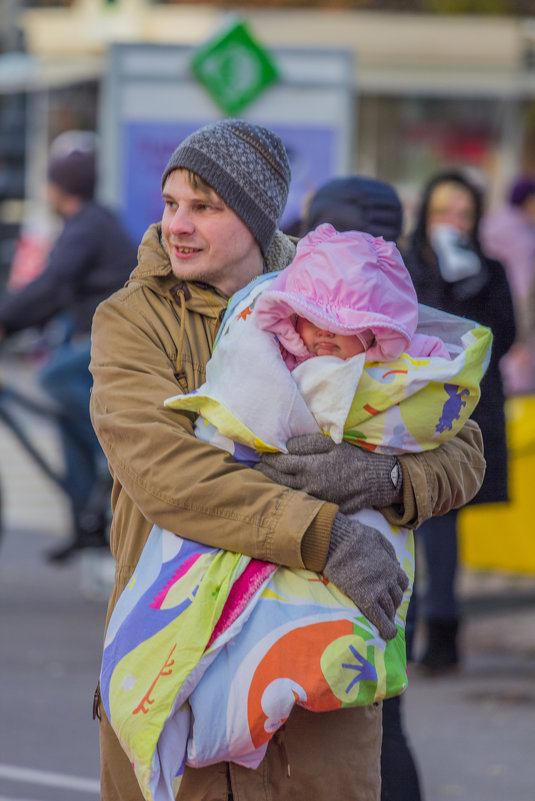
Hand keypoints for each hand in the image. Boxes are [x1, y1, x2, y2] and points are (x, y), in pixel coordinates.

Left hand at [256, 433, 401, 512]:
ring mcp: (313, 500)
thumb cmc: (353, 457)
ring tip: (262, 479)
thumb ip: (306, 443)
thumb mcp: (331, 443)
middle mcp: (309, 486)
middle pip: (277, 481)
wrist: (375, 481)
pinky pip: (298, 503)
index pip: (280, 463)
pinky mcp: (319, 508)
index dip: (268, 457)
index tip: (260, 452)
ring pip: (285, 494)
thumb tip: (283, 446)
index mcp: (310, 467)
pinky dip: (286, 496)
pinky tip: (280, 491)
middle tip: (254, 467)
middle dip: (264, 473)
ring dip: (272, 486)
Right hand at [323, 512, 408, 639]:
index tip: (392, 593)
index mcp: (391, 566)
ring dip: (389, 616)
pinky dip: (385, 627)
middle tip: (387, 610)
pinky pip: (378, 616)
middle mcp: (388, 580)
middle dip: (393, 605)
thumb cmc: (355, 537)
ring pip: (389, 608)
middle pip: (396, 597)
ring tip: (386, 622)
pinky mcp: (364, 598)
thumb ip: (388, 552)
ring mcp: (377, 590)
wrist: (338, 542)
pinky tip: (389, 634)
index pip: (402, 583)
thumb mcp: (377, 538)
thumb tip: (395, 562)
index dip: (397, 589)